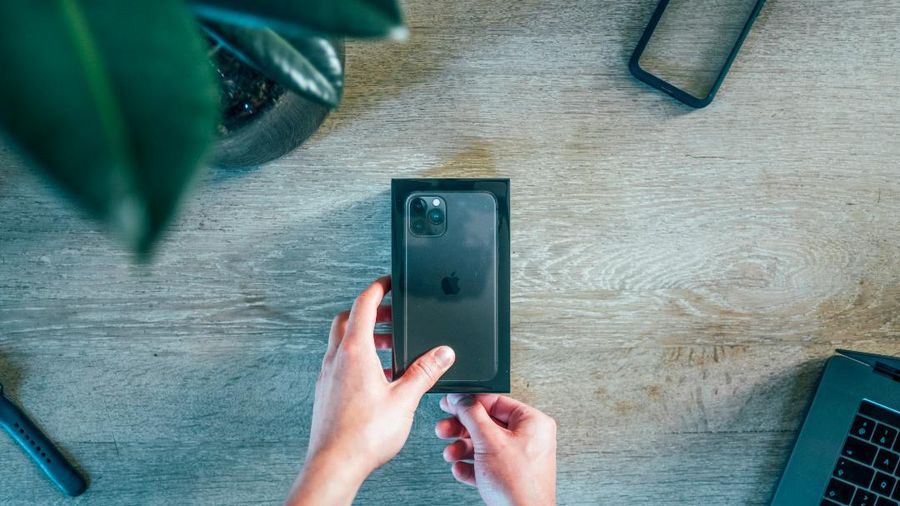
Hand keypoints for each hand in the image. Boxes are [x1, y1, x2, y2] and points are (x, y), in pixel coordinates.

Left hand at [286, 276, 455, 505]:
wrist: (334, 464)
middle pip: (348, 319)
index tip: (388, 283)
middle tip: (393, 318)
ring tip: (390, 349)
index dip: (377, 289)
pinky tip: (376, 377)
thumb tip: (442, 353)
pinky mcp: (325, 393)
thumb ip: (425, 371)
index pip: (363, 304)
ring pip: (342, 342)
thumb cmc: (364, 435)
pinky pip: (340, 363)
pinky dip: (357, 358)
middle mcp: (336, 359)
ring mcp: (327, 376)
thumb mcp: (404, 398)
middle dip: (371, 313)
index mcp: (355, 352)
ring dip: (364, 337)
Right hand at [436, 394, 556, 505]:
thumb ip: (471, 414)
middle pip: (486, 424)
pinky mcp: (509, 477)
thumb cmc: (518, 484)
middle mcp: (528, 438)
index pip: (496, 402)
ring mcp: (519, 459)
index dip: (471, 402)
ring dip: (462, 448)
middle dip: (461, 428)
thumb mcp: (489, 441)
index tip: (452, 402)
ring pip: (483, 445)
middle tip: (445, 427)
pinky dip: (470, 466)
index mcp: (532, 423)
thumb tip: (460, 398)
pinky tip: (460, 468)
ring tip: (450, 453)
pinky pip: (485, 464)